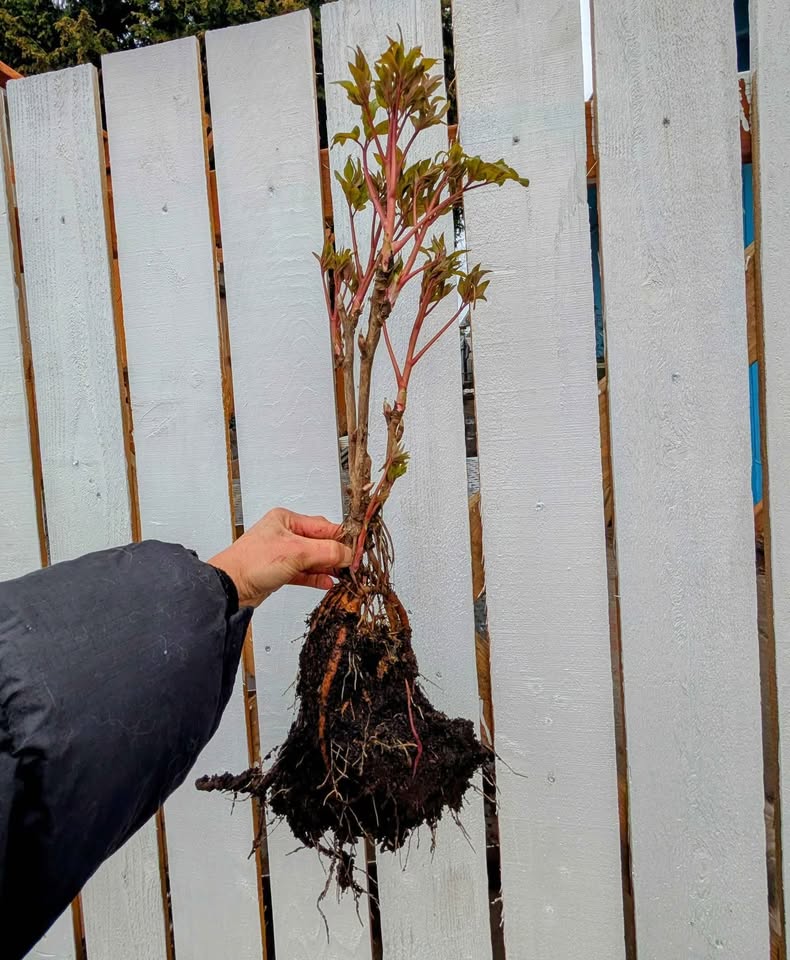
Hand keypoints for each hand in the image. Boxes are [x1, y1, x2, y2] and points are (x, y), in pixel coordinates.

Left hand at [209, 508, 351, 608]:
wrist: (230, 587)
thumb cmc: (253, 562)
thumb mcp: (296, 552)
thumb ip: (327, 551)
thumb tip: (349, 554)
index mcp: (287, 520)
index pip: (324, 526)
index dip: (342, 538)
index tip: (358, 550)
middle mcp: (285, 534)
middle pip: (320, 542)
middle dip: (337, 554)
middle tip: (353, 565)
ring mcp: (282, 553)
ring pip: (313, 558)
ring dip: (328, 567)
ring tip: (344, 576)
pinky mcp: (280, 571)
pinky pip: (304, 572)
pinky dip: (316, 577)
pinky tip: (328, 582)